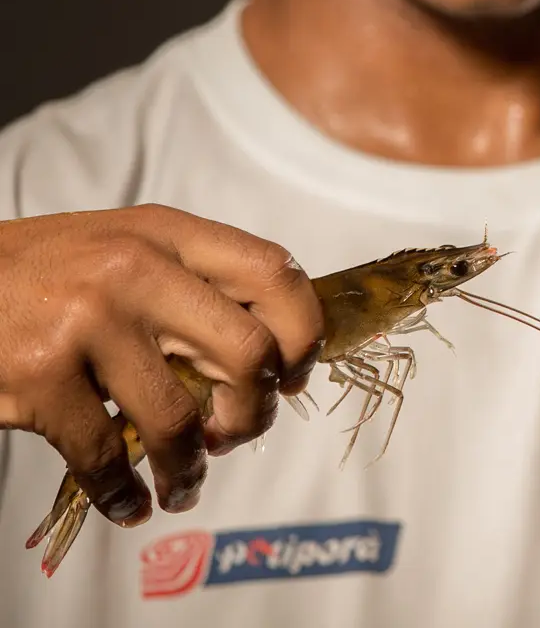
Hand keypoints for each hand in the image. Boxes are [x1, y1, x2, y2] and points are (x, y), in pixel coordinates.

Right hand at [0, 206, 325, 527]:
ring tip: (182, 484)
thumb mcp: (126, 246)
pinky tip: (128, 502)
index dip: (303, 335)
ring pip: (180, 417)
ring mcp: (90, 321)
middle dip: (254, 412)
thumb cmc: (43, 272)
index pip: (276, 273)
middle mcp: (138, 269)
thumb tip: (268, 354)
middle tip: (235, 434)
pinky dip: (123, 493)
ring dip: (189, 467)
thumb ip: (190, 282)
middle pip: (248, 354)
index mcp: (169, 232)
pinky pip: (103, 454)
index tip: (292, 376)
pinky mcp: (40, 375)